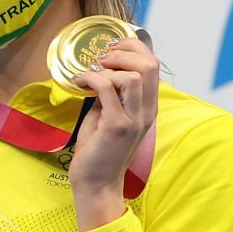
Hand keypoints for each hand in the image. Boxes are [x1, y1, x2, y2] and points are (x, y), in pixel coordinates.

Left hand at [68, 35, 158, 228]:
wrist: (97, 183)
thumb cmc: (99, 150)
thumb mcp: (109, 114)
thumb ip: (111, 94)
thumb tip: (100, 70)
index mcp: (148, 106)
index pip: (153, 65)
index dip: (134, 48)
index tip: (111, 49)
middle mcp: (147, 111)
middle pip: (149, 64)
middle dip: (123, 51)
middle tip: (101, 58)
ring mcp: (134, 119)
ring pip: (134, 75)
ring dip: (108, 67)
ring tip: (91, 73)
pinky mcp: (117, 126)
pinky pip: (108, 88)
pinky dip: (91, 78)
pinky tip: (79, 82)